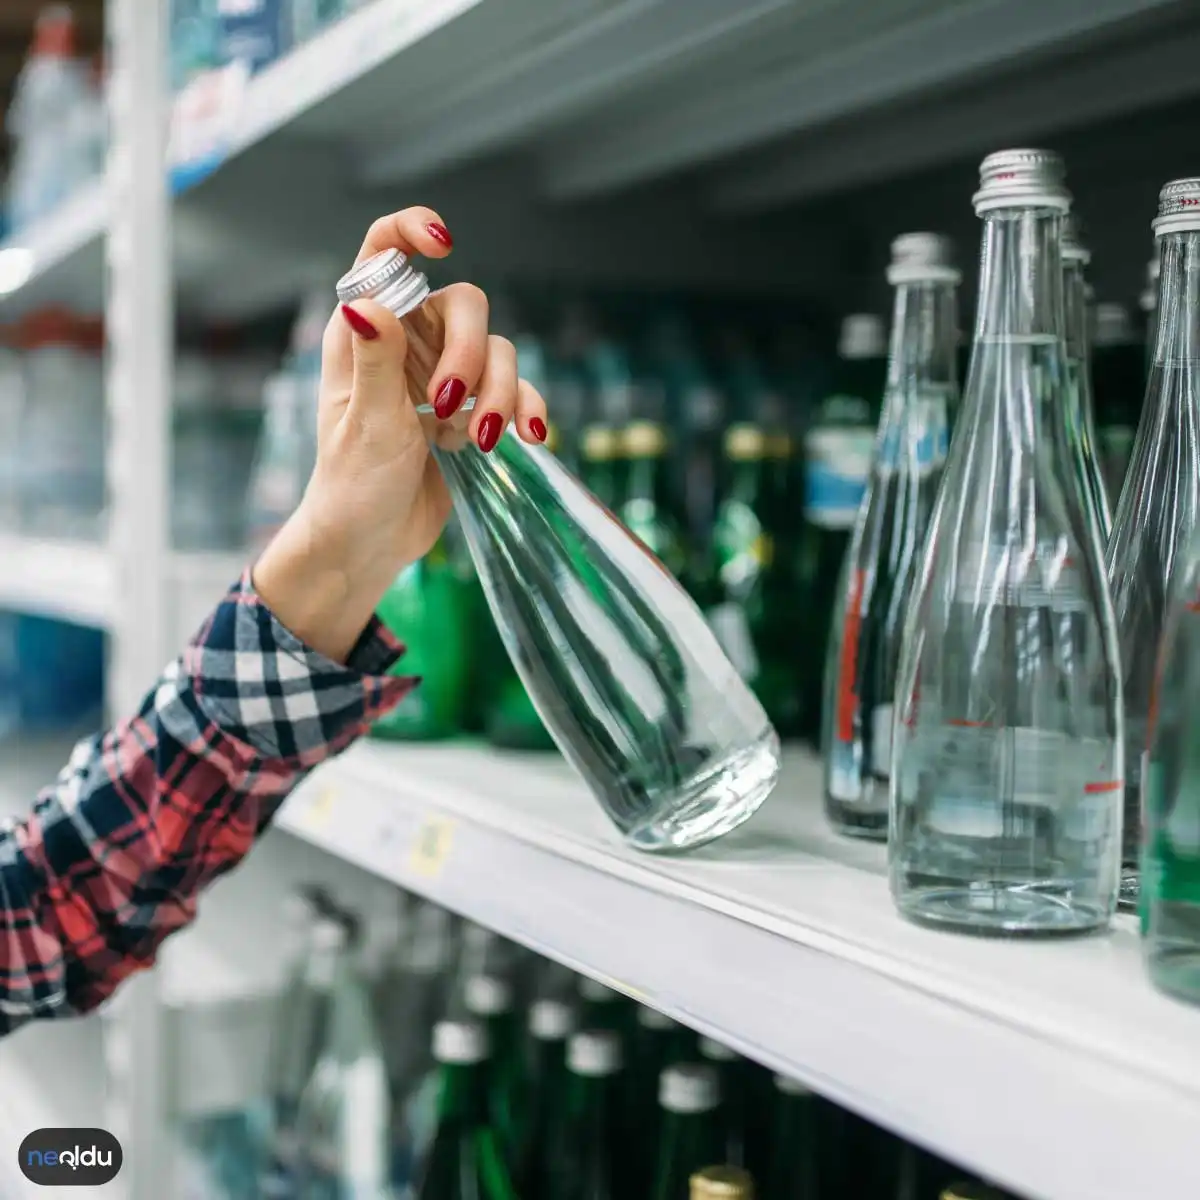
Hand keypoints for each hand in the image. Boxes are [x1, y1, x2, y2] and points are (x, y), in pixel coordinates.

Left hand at [254, 207, 548, 662]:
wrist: (372, 545)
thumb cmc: (352, 487)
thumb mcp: (366, 426)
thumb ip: (375, 363)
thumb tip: (365, 303)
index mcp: (366, 333)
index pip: (384, 254)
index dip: (412, 232)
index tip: (442, 244)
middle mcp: (407, 344)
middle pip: (462, 306)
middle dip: (468, 354)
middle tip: (450, 406)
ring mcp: (443, 376)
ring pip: (497, 351)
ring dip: (499, 393)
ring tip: (479, 442)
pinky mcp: (473, 411)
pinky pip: (518, 392)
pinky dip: (527, 410)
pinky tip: (528, 438)